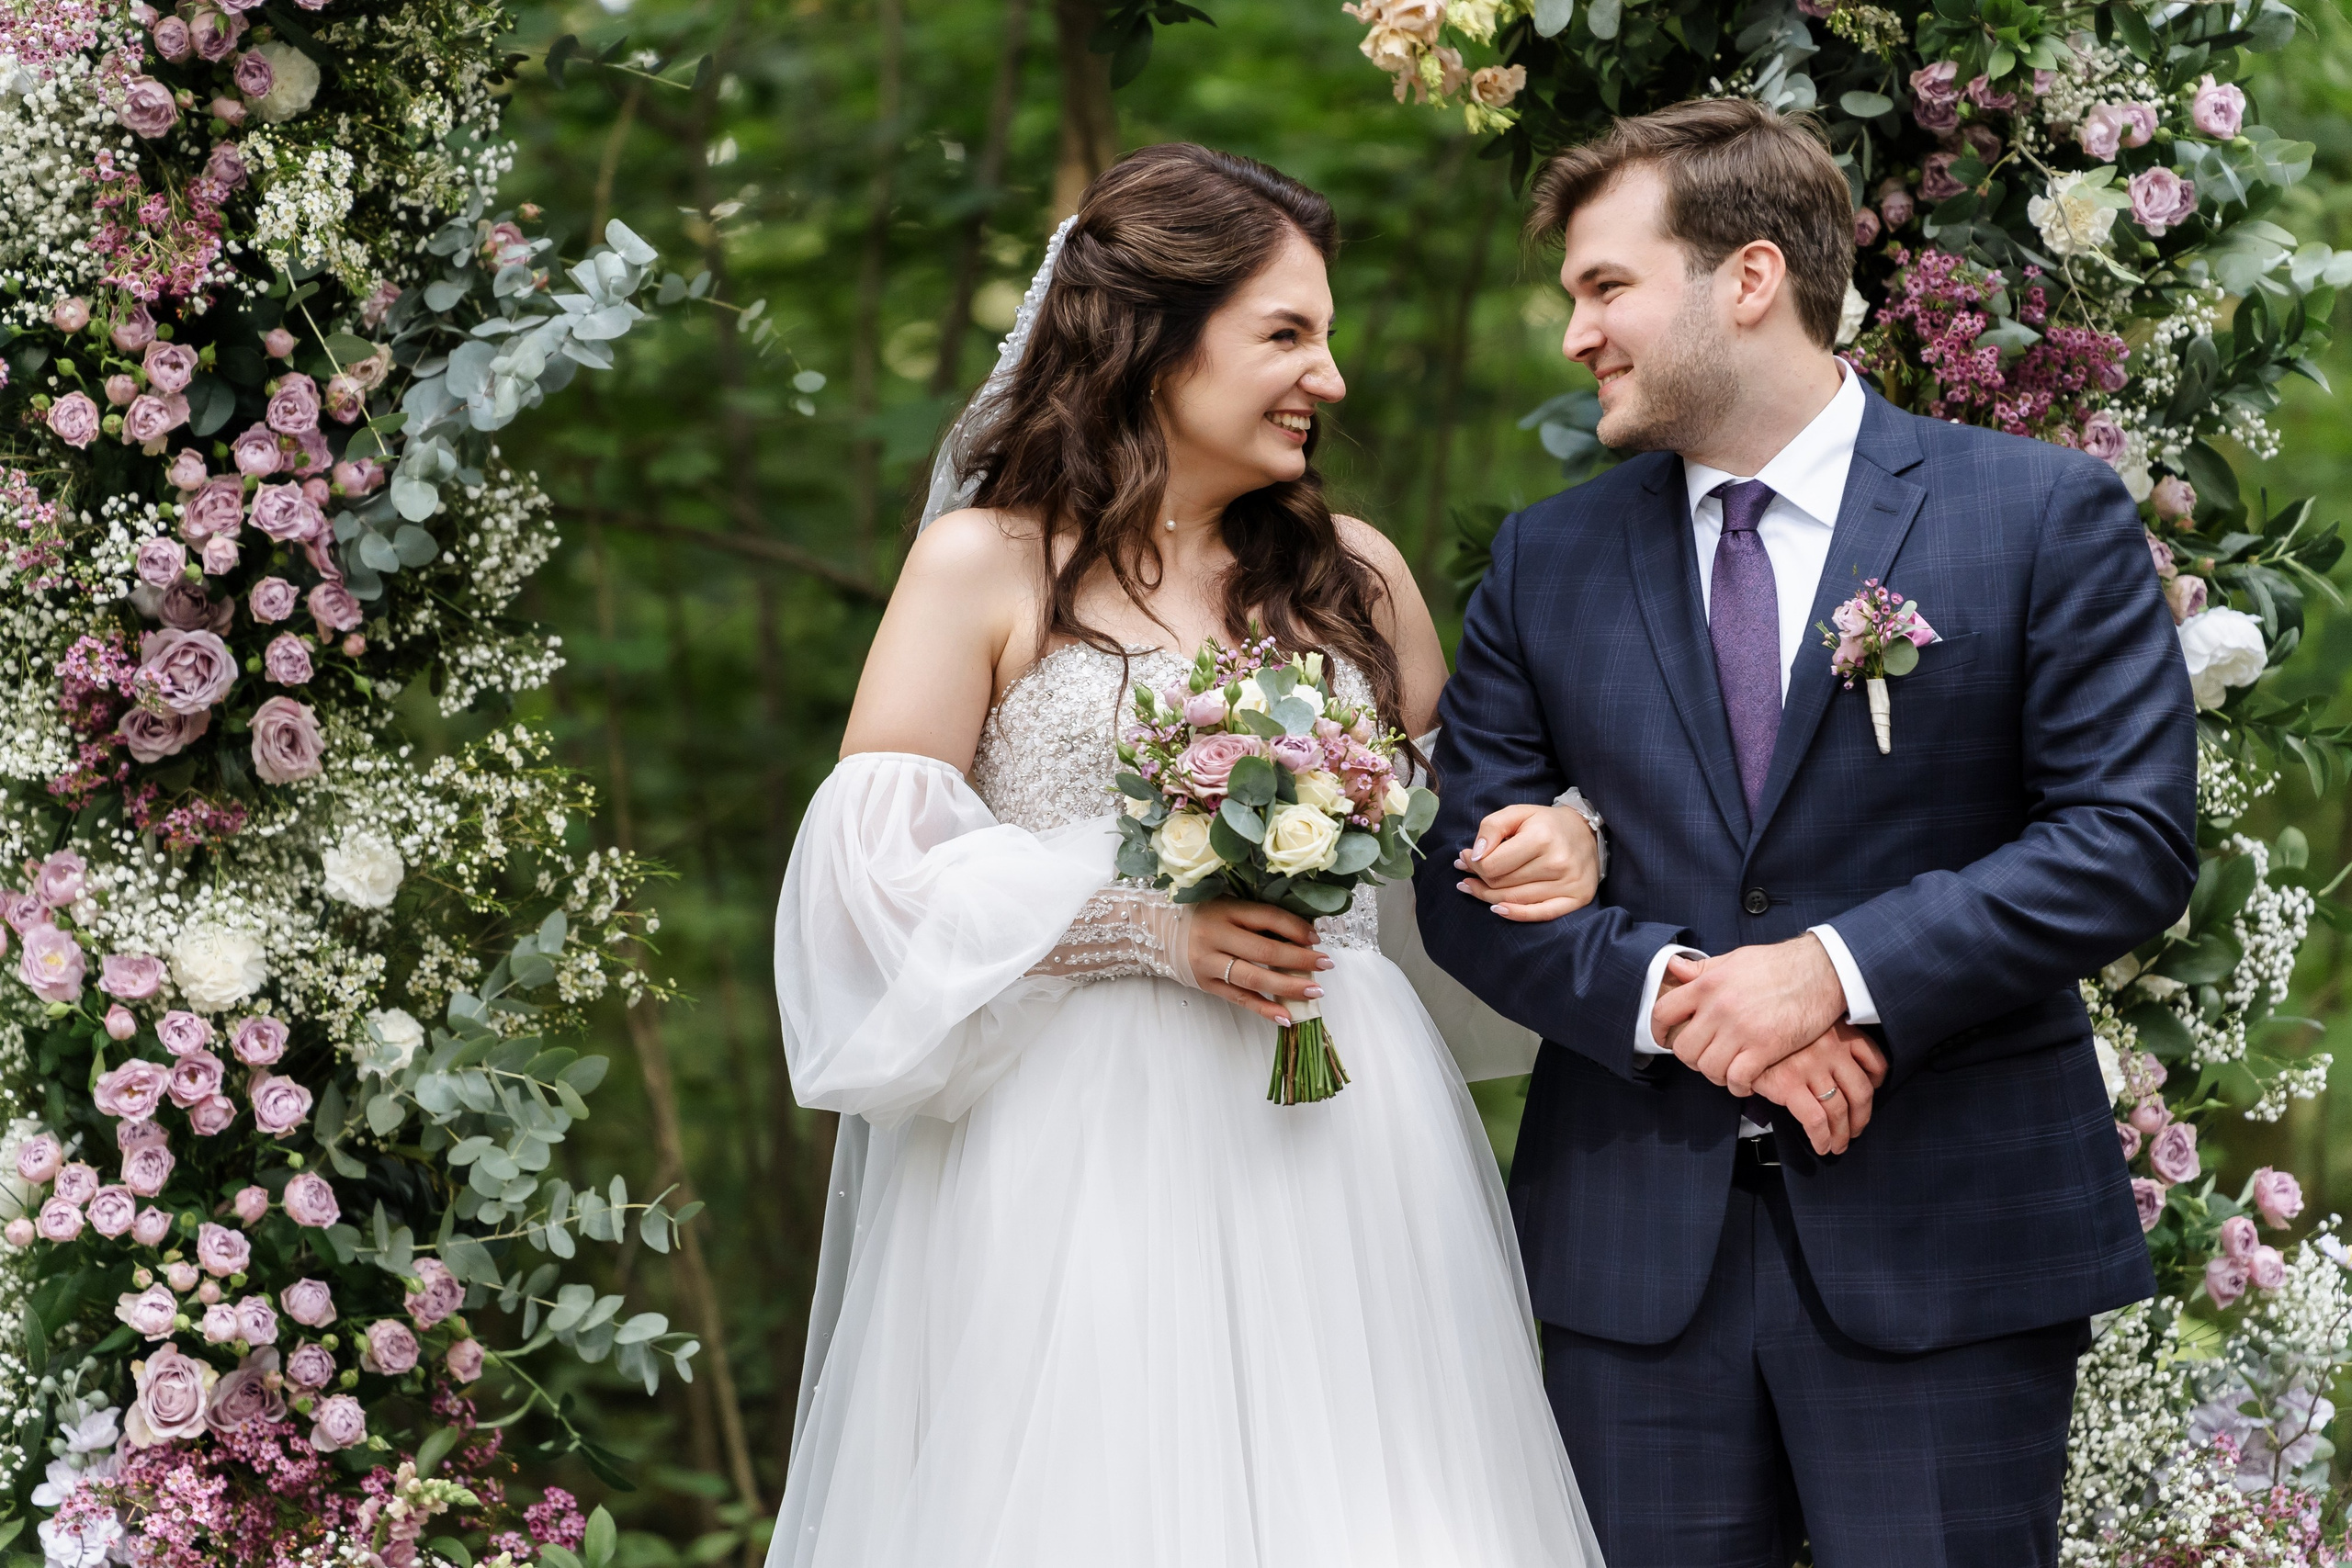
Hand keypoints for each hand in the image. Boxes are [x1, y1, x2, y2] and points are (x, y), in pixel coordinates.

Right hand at [1187, 900, 1332, 1025]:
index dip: (1295, 928)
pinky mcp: (1205, 984)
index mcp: (1225, 910)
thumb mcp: (1226, 906)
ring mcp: (1208, 962)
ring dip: (1288, 987)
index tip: (1316, 939)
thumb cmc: (1201, 915)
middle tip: (1326, 965)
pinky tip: (1286, 1017)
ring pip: (1254, 979)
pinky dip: (1264, 1009)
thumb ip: (1256, 919)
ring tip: (1315, 992)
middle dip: (1300, 960)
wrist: (1154, 930)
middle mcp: (1215, 936)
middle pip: (1265, 951)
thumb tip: (1301, 936)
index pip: (1268, 917)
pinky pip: (1239, 999)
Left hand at [1452, 801, 1600, 921]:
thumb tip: (1474, 857)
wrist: (1587, 831)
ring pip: (1514, 900)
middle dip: (1478, 879)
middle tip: (1467, 872)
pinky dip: (1516, 915)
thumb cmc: (1545, 823)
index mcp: (1541, 838)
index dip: (1473, 864)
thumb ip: (1491, 828)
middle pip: (1501, 884)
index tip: (1466, 857)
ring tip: (1473, 887)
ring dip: (1488, 897)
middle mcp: (1557, 863)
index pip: (1492, 865)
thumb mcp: (1517, 813)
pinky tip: (1497, 909)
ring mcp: (1568, 883)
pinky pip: (1541, 914)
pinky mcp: (1577, 898)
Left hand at [1650, 935, 1847, 1094]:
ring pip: (1708, 1068)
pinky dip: (1738, 1085)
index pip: (1663, 1012)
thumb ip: (1703, 969)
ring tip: (1727, 1071)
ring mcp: (1741, 1029)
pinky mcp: (1765, 1047)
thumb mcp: (1735, 959)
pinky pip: (1737, 1079)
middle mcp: (1718, 1008)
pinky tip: (1745, 1081)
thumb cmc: (1779, 965)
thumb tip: (1674, 969)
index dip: (1658, 1030)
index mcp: (1707, 984)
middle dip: (1691, 1059)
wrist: (1821, 971)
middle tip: (1705, 1058)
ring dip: (1715, 1075)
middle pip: (1684, 1048)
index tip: (1666, 1039)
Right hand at [1753, 1023, 1887, 1155]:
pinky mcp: (1789, 1084)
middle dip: (1861, 1117)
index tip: (1872, 1091)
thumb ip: (1826, 1039)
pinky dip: (1822, 1138)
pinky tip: (1822, 1146)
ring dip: (1842, 1133)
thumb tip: (1842, 1072)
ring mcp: (1810, 1067)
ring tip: (1838, 1145)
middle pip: (1861, 1091)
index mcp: (1838, 1031)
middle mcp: (1829, 1048)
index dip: (1877, 1081)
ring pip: (1839, 1110)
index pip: (1874, 1060)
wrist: (1737, 1029)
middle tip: (1856, 1129)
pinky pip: (1816, 1120)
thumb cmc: (1770, 1029)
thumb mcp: (1806, 1024)